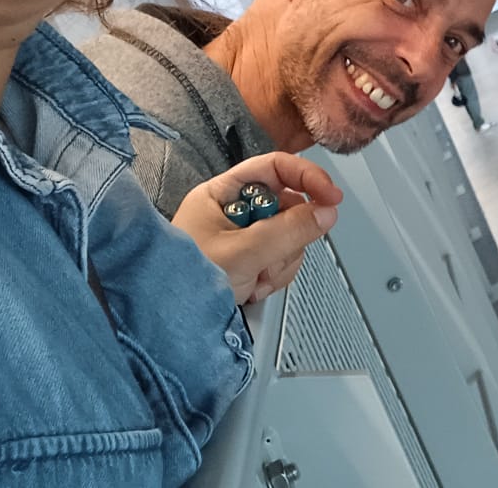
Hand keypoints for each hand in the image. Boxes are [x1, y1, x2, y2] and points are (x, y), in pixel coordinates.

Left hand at [172, 152, 341, 304]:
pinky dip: (276, 275)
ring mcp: (244, 239)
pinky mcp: (252, 262)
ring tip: (255, 277)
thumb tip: (327, 213)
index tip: (330, 197)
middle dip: (289, 235)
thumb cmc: (181, 284)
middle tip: (274, 254)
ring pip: (292, 236)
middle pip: (289, 206)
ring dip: (282, 261)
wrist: (167, 329)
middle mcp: (235, 212)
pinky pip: (284, 259)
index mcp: (222, 194)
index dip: (307, 177)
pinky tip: (253, 287)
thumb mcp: (241, 253)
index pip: (276, 168)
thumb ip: (288, 230)